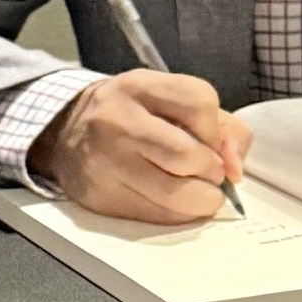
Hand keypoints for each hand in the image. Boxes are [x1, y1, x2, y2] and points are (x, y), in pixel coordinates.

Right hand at [28, 69, 251, 224]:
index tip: (212, 142)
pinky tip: (176, 204)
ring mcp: (106, 161)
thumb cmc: (133, 114)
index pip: (199, 102)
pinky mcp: (99, 196)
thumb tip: (235, 168)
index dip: (216, 130)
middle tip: (210, 173)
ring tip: (200, 193)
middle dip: (210, 170)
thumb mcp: (170, 99)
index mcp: (140, 87)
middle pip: (186, 153)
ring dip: (200, 199)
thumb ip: (219, 125)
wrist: (67, 132)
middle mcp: (118, 121)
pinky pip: (153, 215)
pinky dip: (176, 215)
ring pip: (172, 193)